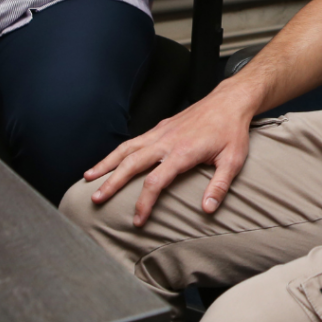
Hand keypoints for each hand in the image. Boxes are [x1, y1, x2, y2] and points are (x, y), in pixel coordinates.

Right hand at [84, 85, 254, 226]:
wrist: (229, 101)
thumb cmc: (231, 130)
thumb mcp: (233, 160)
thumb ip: (219, 186)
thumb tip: (207, 210)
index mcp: (183, 152)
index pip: (156, 181)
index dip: (144, 203)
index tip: (137, 221)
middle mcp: (166, 141)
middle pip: (132, 163)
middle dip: (112, 182)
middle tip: (96, 199)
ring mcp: (161, 132)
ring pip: (127, 148)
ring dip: (107, 162)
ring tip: (88, 177)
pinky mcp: (161, 126)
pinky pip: (134, 140)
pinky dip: (118, 151)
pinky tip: (111, 160)